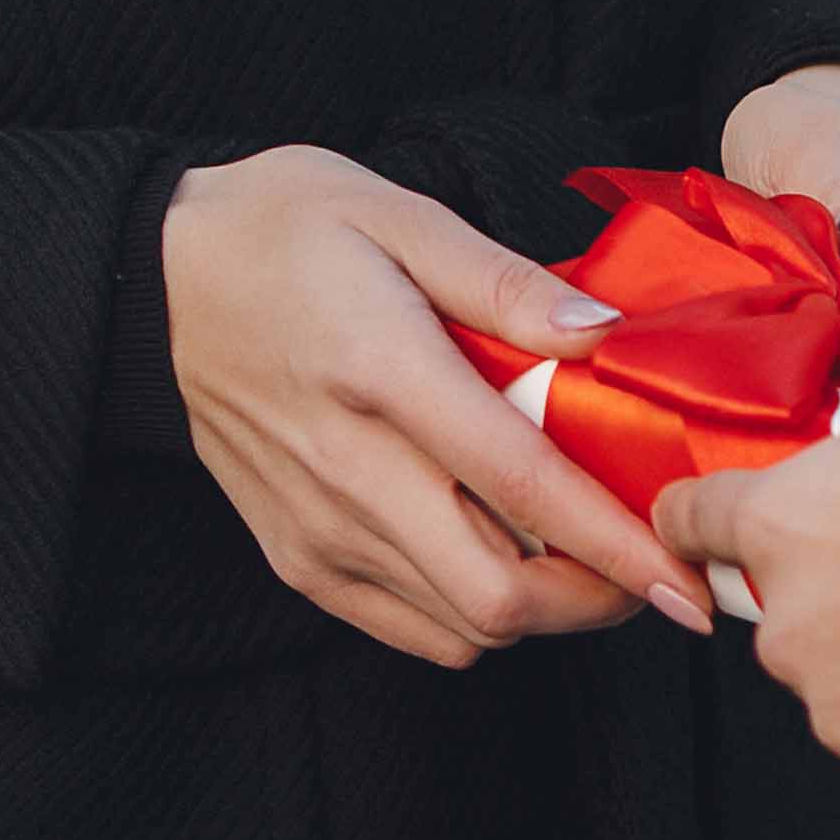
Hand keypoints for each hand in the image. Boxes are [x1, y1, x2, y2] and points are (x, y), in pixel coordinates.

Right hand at [160, 144, 718, 666]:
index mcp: (383, 370)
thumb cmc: (285, 228)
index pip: (525, 487)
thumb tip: (607, 333)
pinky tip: (495, 551)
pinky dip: (472, 615)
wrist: (153, 277)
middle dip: (595, 599)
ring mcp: (315, 526)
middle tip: (642, 557)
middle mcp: (346, 467)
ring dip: (541, 611)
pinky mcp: (295, 557)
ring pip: (460, 626)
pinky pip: (409, 627)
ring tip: (577, 550)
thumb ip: (506, 282)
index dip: (619, 547)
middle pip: (498, 596)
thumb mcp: (399, 213)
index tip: (686, 582)